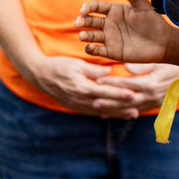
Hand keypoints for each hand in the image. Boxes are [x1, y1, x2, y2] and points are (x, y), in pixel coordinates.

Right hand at [24, 55, 144, 118]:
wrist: (40, 76)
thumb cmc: (59, 66)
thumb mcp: (76, 63)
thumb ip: (93, 69)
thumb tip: (109, 72)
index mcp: (82, 87)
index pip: (105, 93)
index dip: (120, 95)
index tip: (133, 95)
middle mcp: (81, 99)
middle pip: (105, 106)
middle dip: (122, 109)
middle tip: (137, 111)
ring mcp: (77, 105)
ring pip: (101, 112)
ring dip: (116, 114)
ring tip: (131, 115)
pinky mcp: (75, 107)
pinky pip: (93, 112)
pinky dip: (105, 114)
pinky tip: (115, 114)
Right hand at [77, 0, 178, 64]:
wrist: (164, 43)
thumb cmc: (154, 22)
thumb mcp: (142, 5)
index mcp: (114, 11)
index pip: (96, 7)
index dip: (88, 7)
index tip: (84, 10)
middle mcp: (110, 24)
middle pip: (90, 21)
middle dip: (82, 21)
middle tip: (79, 22)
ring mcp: (110, 38)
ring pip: (92, 36)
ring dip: (85, 35)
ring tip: (83, 36)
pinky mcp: (113, 51)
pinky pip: (98, 50)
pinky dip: (91, 49)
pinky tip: (90, 48)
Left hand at [96, 62, 178, 109]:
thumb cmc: (171, 64)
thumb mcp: (157, 62)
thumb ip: (141, 66)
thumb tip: (125, 66)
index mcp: (150, 84)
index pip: (127, 84)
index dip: (112, 83)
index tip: (98, 80)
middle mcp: (150, 96)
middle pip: (126, 100)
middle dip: (109, 101)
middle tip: (93, 101)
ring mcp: (151, 103)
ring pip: (129, 109)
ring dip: (113, 110)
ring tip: (98, 110)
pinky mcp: (152, 105)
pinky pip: (135, 111)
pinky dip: (122, 113)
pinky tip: (109, 115)